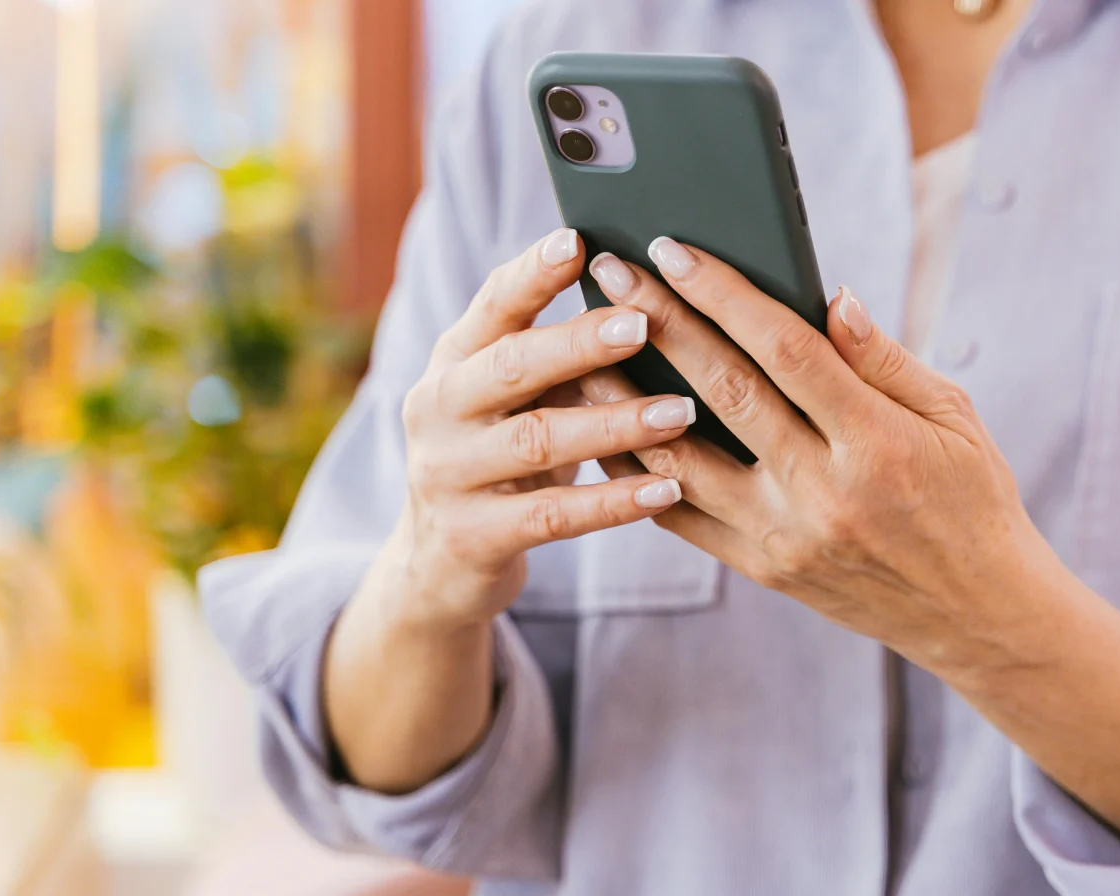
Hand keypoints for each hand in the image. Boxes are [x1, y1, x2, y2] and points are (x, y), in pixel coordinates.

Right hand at [386, 229, 695, 630]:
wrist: (439, 563)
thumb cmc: (504, 459)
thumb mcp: (517, 400)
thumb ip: (563, 356)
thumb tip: (654, 300)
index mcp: (453, 361)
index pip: (492, 305)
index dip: (533, 273)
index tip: (580, 240)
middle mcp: (438, 409)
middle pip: (512, 365)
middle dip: (579, 342)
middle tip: (644, 323)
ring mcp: (447, 474)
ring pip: (537, 440)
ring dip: (615, 424)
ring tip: (681, 411)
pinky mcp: (471, 536)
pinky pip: (551, 516)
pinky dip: (613, 502)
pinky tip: (666, 489)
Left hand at [579, 239, 1069, 670]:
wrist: (976, 613)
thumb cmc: (971, 498)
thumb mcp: (955, 417)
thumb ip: (885, 360)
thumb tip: (829, 297)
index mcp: (878, 441)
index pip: (786, 349)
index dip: (724, 294)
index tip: (674, 248)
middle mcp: (824, 491)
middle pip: (724, 391)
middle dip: (659, 322)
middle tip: (609, 273)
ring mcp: (786, 535)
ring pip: (682, 457)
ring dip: (623, 398)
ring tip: (580, 348)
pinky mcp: (763, 569)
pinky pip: (681, 515)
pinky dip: (637, 470)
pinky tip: (603, 428)